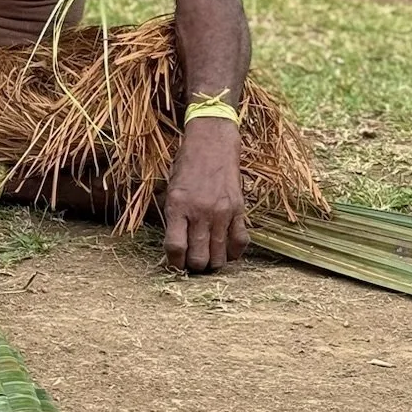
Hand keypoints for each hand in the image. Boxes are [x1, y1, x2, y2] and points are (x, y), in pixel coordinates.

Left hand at [163, 124, 248, 272]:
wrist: (212, 143)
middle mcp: (200, 211)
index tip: (175, 264)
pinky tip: (228, 251)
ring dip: (213, 262)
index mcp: (178, 206)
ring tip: (209, 259)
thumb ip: (172, 217)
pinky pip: (240, 242)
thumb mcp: (171, 189)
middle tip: (193, 264)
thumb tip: (175, 249)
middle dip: (194, 267)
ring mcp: (222, 212)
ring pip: (220, 255)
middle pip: (199, 257)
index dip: (174, 263)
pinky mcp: (239, 210)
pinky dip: (234, 253)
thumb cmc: (187, 166)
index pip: (175, 248)